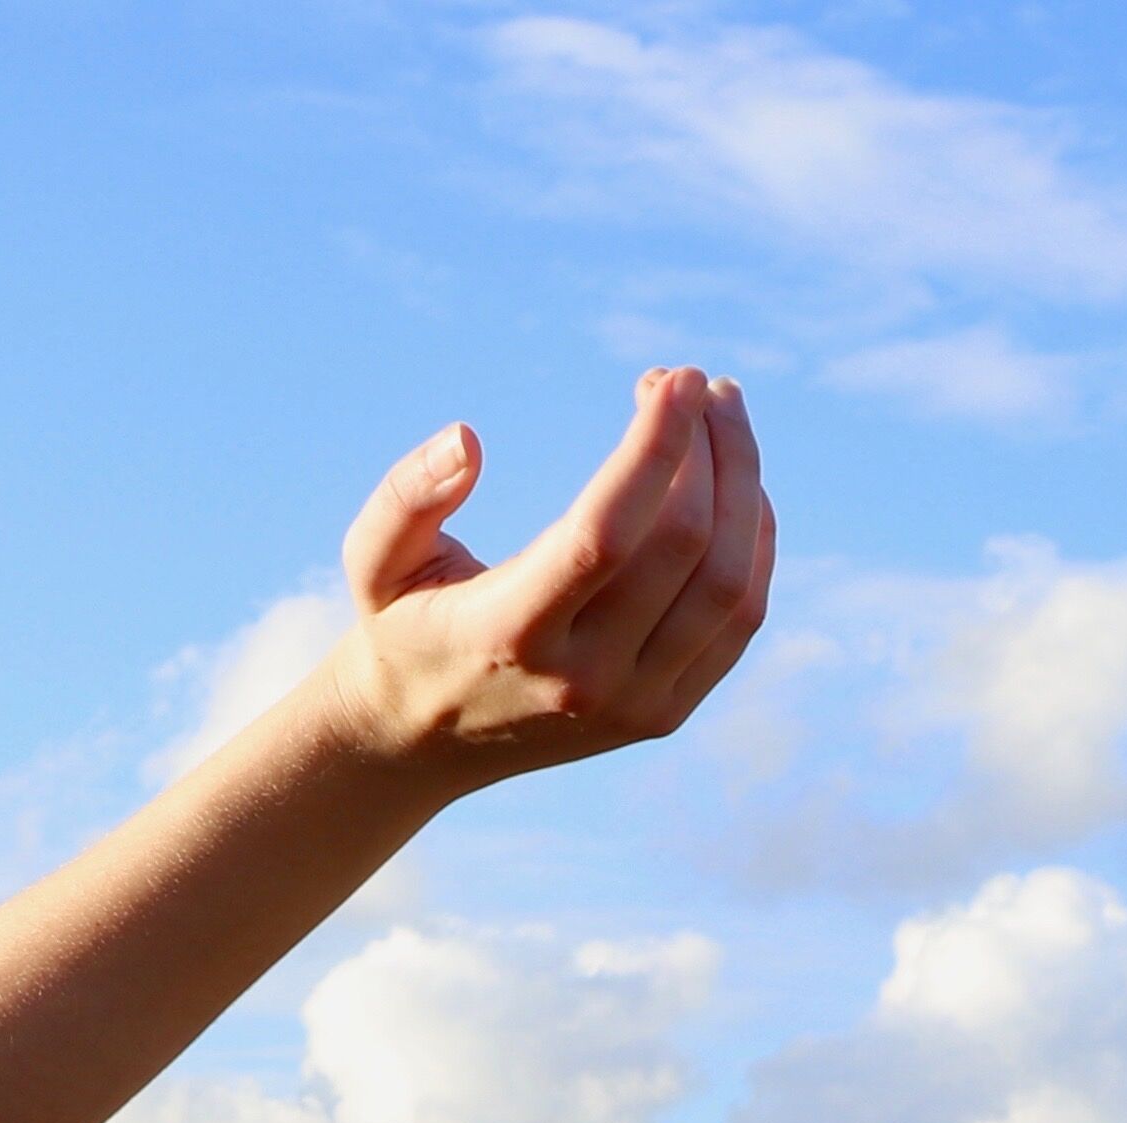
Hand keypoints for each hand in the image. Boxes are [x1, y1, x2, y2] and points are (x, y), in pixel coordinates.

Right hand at [316, 368, 770, 787]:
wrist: (423, 742)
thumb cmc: (402, 626)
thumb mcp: (373, 559)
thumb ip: (405, 495)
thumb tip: (468, 437)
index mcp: (510, 634)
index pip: (607, 531)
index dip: (655, 445)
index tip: (677, 376)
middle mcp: (583, 680)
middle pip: (686, 546)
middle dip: (710, 447)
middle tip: (698, 384)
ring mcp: (634, 704)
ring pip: (729, 583)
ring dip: (743, 485)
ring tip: (723, 416)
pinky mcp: (666, 713)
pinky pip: (739, 619)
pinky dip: (753, 541)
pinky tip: (735, 485)